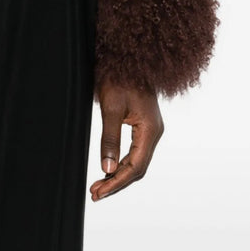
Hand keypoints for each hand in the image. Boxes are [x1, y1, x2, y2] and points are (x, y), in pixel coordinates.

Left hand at [89, 80, 163, 201]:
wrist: (127, 57)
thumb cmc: (119, 77)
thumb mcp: (111, 108)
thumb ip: (110, 139)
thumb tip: (106, 169)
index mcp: (150, 130)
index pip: (135, 167)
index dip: (116, 182)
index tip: (99, 192)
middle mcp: (154, 132)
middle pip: (137, 168)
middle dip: (117, 182)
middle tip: (95, 193)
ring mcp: (150, 129)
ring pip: (137, 161)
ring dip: (118, 175)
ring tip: (99, 185)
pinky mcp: (143, 125)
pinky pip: (135, 151)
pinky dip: (121, 163)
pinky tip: (109, 169)